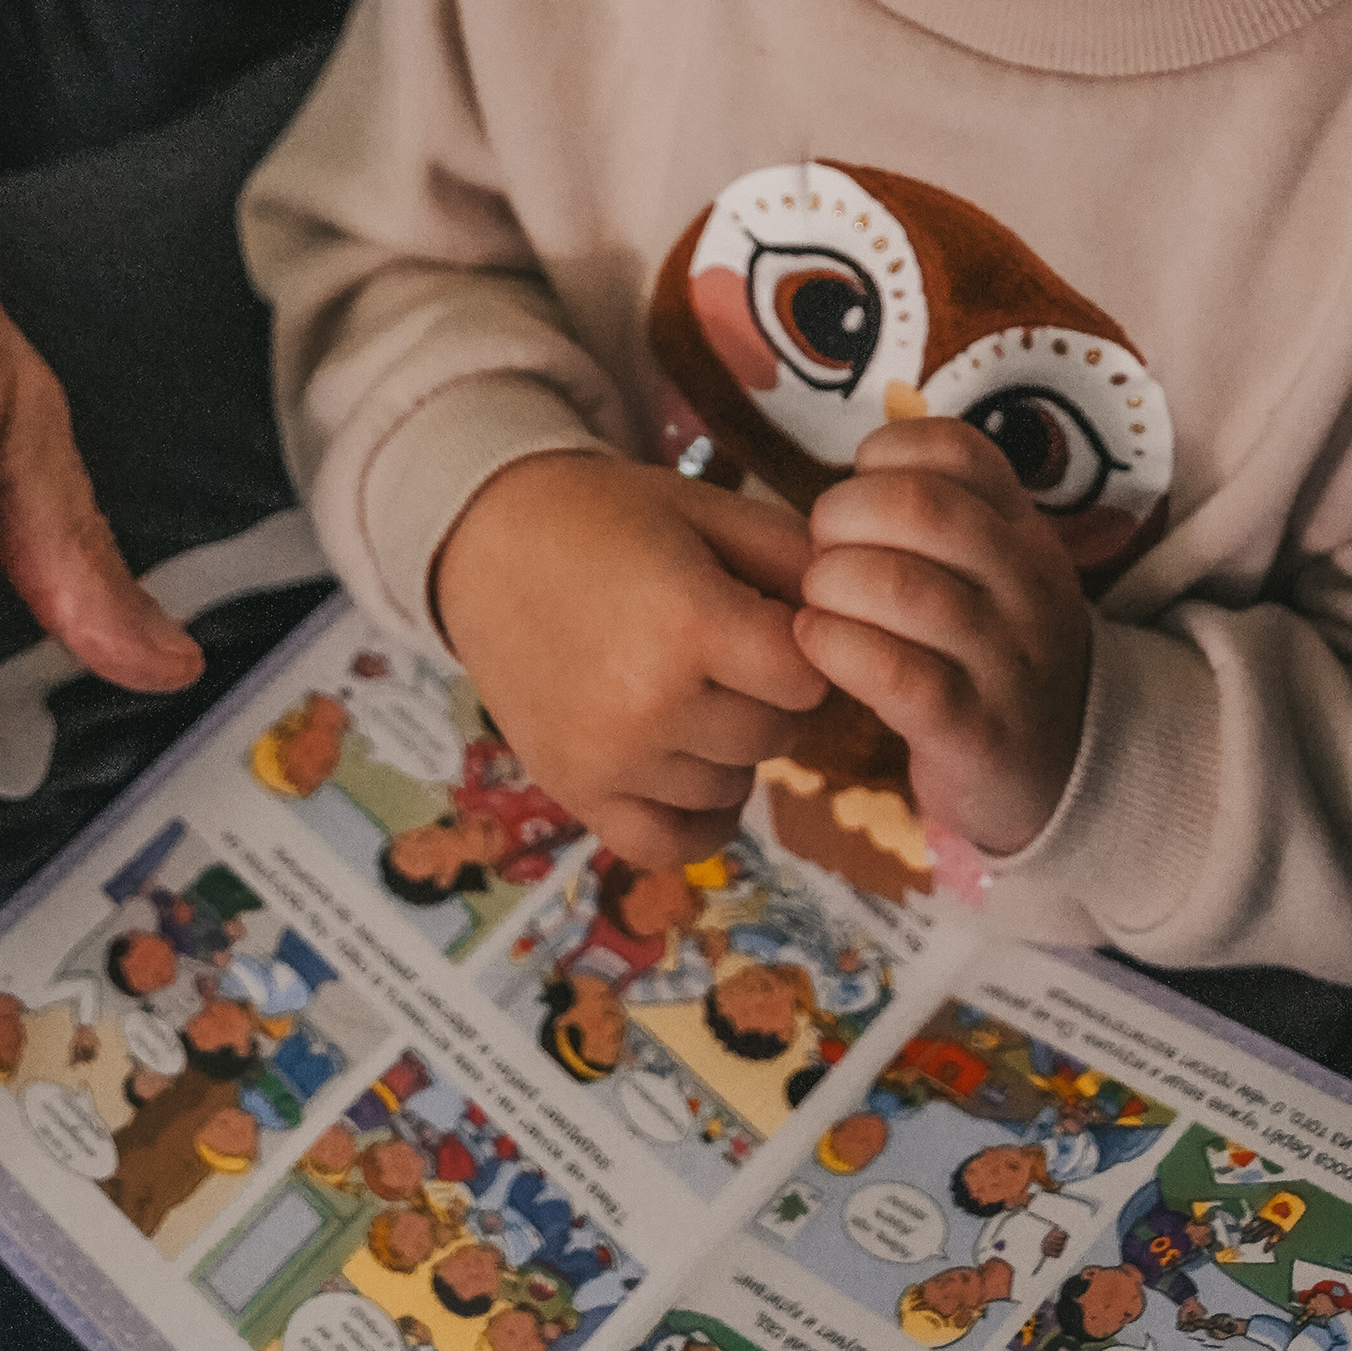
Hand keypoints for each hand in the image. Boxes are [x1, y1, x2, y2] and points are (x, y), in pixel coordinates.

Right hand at [432, 451, 824, 865]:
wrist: (487, 540)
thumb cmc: (605, 517)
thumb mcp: (703, 509)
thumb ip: (793, 554)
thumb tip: (864, 609)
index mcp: (688, 622)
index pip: (808, 676)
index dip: (805, 646)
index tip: (771, 619)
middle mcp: (649, 703)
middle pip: (776, 733)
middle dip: (767, 692)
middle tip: (723, 646)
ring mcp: (610, 758)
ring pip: (733, 783)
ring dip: (730, 745)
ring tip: (686, 683)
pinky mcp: (577, 792)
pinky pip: (674, 841)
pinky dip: (697, 812)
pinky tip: (688, 762)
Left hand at [794, 418, 1090, 857]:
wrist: (1064, 774)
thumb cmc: (991, 654)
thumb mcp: (993, 573)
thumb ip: (938, 516)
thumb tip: (846, 481)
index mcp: (1027, 532)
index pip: (957, 449)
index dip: (884, 454)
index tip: (858, 489)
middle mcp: (1029, 586)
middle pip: (921, 507)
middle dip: (841, 515)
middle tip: (820, 551)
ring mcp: (1009, 661)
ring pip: (902, 586)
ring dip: (832, 583)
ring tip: (817, 602)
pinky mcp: (976, 732)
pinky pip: (895, 672)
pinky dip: (837, 646)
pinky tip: (817, 643)